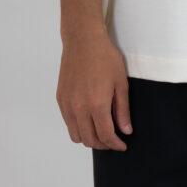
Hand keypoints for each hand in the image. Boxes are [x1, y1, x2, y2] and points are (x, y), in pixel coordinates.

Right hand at [57, 32, 132, 149]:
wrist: (83, 41)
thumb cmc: (105, 58)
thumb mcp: (121, 83)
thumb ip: (123, 110)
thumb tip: (126, 130)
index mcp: (97, 104)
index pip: (105, 136)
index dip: (115, 145)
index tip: (122, 145)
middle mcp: (79, 107)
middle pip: (89, 140)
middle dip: (103, 145)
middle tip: (113, 140)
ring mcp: (67, 104)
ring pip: (76, 135)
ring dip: (89, 138)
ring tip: (100, 131)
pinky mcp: (60, 99)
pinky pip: (68, 122)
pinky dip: (78, 127)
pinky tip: (89, 119)